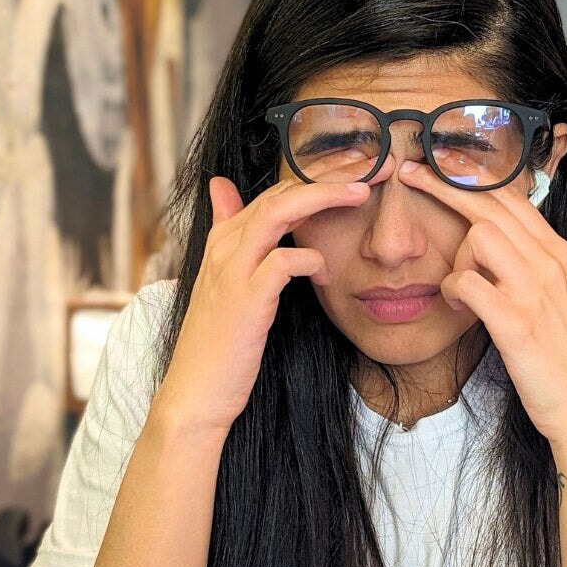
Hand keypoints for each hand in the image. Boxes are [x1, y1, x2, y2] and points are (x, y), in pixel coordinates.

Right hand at [157, 164, 369, 432]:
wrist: (197, 393)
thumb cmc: (221, 342)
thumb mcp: (222, 281)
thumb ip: (228, 233)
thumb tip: (221, 187)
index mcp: (223, 242)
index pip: (273, 192)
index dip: (315, 178)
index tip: (355, 174)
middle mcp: (225, 248)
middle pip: (279, 193)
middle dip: (327, 178)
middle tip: (369, 173)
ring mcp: (233, 272)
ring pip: (278, 213)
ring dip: (322, 198)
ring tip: (360, 194)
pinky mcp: (246, 300)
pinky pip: (283, 262)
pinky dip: (310, 259)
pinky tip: (327, 271)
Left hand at [397, 161, 566, 446]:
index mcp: (561, 255)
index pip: (513, 199)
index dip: (473, 178)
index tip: (440, 166)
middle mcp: (549, 265)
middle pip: (491, 206)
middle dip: (445, 185)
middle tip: (410, 173)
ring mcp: (533, 292)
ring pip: (481, 236)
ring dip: (457, 255)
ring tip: (456, 286)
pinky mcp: (515, 322)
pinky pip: (469, 283)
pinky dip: (453, 289)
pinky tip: (454, 305)